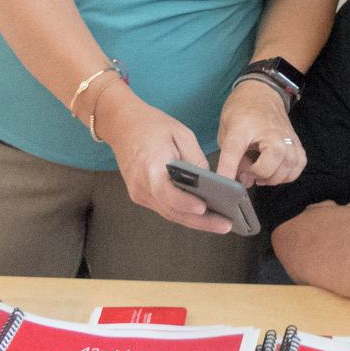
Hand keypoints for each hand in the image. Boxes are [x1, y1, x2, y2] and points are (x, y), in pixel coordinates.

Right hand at [95, 86, 232, 233]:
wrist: (123, 125)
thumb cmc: (152, 126)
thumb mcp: (181, 134)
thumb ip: (195, 159)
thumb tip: (210, 182)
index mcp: (150, 166)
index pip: (166, 192)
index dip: (185, 202)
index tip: (203, 207)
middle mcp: (142, 185)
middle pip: (172, 210)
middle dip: (200, 221)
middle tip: (226, 225)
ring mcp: (139, 193)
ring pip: (170, 213)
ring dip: (195, 221)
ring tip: (220, 223)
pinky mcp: (141, 195)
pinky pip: (165, 208)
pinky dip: (184, 212)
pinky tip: (203, 215)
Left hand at [216, 80, 306, 186]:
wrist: (262, 92)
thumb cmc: (241, 112)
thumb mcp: (226, 130)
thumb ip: (231, 157)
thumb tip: (244, 180)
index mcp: (243, 127)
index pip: (234, 151)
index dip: (227, 170)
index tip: (224, 185)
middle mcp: (269, 132)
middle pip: (269, 165)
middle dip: (257, 176)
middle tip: (248, 172)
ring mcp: (286, 137)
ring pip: (286, 170)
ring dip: (272, 178)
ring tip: (261, 173)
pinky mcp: (297, 142)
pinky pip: (298, 166)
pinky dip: (287, 174)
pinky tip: (276, 170)